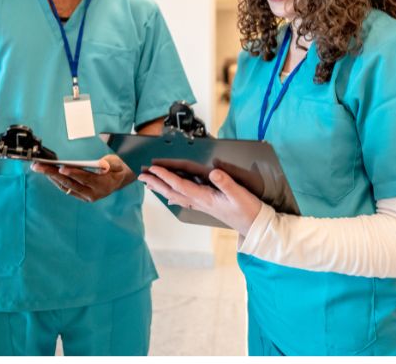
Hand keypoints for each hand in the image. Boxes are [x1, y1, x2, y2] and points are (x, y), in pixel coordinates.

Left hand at [30, 154, 133, 201]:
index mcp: (103, 185)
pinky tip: (48, 173)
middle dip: (53, 173)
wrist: (120, 179)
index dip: (73, 173)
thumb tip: (102, 165)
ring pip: (66, 186)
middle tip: (39, 166)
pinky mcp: (81, 196)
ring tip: (39, 168)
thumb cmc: (117, 168)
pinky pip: (66, 189)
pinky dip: (57, 181)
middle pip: (71, 183)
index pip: (85, 178)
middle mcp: (93, 194)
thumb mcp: (117, 163)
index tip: (61, 167)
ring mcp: (86, 196)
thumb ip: (110, 164)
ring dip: (51, 177)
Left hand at [139, 164, 261, 235]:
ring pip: (176, 196)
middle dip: (156, 183)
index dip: (166, 176)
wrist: (254, 226)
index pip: (180, 185)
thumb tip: (213, 172)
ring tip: (149, 184)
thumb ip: (226, 183)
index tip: (153, 169)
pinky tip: (169, 198)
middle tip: (141, 176)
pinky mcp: (206, 205)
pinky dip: (173, 196)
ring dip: (161, 189)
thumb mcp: (239, 194)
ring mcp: (202, 205)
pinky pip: (184, 200)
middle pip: (172, 192)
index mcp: (205, 198)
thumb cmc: (247, 210)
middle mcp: (200, 202)